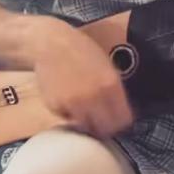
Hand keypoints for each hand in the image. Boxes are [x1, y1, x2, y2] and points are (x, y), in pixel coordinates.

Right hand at [33, 18, 133, 138]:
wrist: (51, 44)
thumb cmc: (81, 50)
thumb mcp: (106, 66)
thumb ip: (115, 90)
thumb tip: (122, 112)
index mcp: (110, 84)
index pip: (123, 119)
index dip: (121, 121)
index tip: (118, 119)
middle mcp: (93, 97)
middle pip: (105, 129)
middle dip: (104, 125)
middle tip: (101, 118)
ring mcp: (73, 104)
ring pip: (85, 126)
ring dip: (86, 120)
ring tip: (82, 104)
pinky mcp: (56, 107)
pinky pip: (67, 118)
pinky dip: (69, 113)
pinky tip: (67, 97)